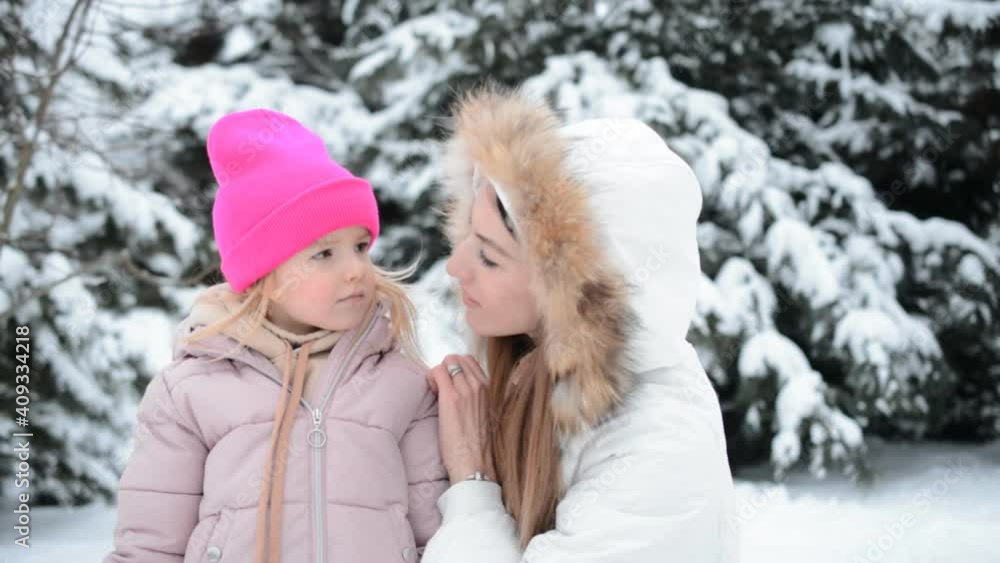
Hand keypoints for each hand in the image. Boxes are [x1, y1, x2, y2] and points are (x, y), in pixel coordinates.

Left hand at [427, 354, 496, 483]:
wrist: (475, 463)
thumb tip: (460, 390)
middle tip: (441, 387)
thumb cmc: (477, 446)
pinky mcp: (451, 397)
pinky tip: (432, 392)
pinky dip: (431, 378)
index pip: (470, 361)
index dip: (456, 370)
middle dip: (446, 368)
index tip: (451, 384)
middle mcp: (480, 385)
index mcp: (489, 389)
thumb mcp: (484, 415)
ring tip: (436, 391)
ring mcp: (466, 390)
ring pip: (448, 361)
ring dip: (438, 373)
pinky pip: (437, 371)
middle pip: (458, 358)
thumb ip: (476, 398)